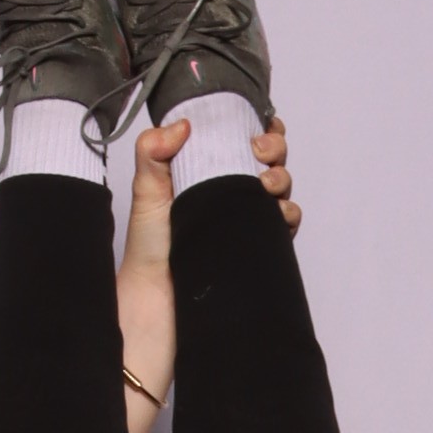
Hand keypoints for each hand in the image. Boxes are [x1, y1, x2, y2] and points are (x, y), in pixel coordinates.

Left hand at [114, 114, 301, 432]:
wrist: (157, 307)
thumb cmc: (148, 255)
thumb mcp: (146, 196)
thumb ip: (153, 154)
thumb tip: (181, 125)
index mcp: (201, 175)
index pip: (236, 140)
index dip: (255, 127)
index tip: (256, 126)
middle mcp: (225, 196)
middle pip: (266, 159)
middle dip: (274, 148)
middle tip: (259, 155)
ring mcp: (242, 222)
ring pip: (280, 189)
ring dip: (282, 179)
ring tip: (264, 186)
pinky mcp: (254, 249)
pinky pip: (284, 225)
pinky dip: (287, 214)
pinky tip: (275, 215)